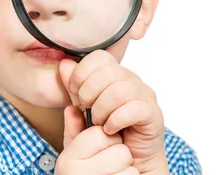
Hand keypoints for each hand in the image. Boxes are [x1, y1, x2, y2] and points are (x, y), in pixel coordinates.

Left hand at [59, 51, 168, 174]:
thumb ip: (72, 90)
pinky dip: (116, 120)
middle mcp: (131, 81)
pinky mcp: (153, 114)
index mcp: (114, 75)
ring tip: (98, 123)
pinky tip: (110, 130)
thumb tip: (64, 64)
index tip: (75, 91)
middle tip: (87, 109)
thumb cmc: (105, 137)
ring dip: (102, 109)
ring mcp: (144, 96)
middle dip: (89, 92)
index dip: (82, 72)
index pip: (100, 57)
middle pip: (108, 71)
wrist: (127, 162)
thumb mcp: (80, 112)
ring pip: (120, 90)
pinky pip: (134, 109)